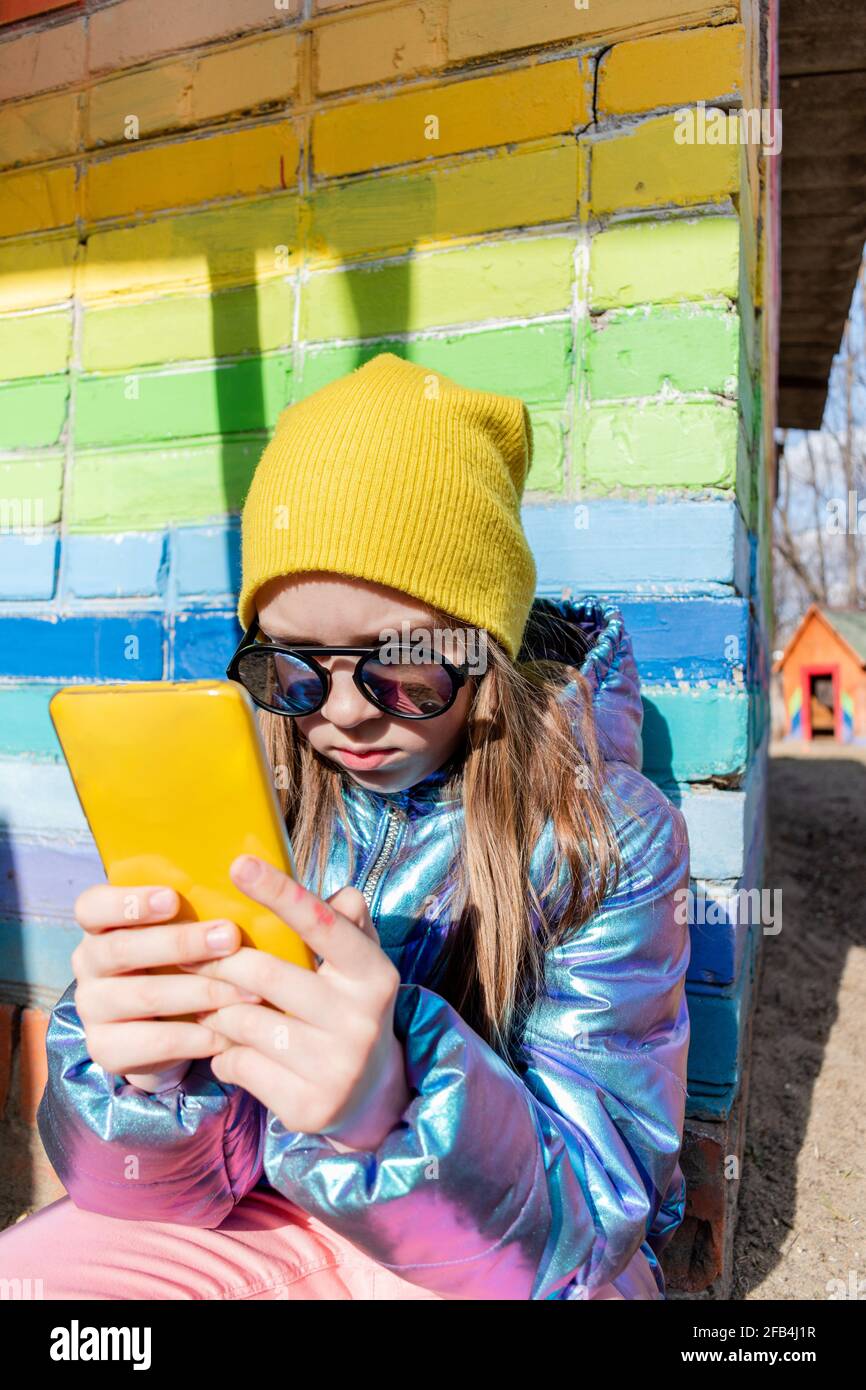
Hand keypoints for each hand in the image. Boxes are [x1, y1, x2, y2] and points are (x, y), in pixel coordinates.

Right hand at [71, 883, 261, 1093]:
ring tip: (245, 989)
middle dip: (181, 943)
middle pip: (121, 949)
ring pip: (144, 996)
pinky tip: (227, 1032)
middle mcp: (88, 964)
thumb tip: (245, 882)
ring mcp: (92, 1008)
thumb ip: (195, 912)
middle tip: (230, 937)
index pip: (93, 906)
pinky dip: (195, 1037)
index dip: (129, 901)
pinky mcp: (107, 1049)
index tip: (173, 897)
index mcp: (99, 926)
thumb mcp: (180, 933)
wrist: (165, 1029)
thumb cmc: (179, 962)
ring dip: (201, 991)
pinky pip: (153, 1042)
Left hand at [179, 854, 411, 1150]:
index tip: (238, 865)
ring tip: (205, 1005)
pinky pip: (237, 1065)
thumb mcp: (357, 965)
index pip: (322, 925)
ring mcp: (336, 1068)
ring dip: (212, 1011)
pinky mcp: (308, 1106)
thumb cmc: (347, 1009)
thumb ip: (347, 924)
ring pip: (241, 1022)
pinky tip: (229, 1050)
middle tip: (183, 954)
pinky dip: (223, 1054)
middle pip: (263, 974)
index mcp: (374, 975)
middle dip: (216, 963)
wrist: (371, 1097)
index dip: (280, 893)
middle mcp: (361, 1020)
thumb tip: (341, 894)